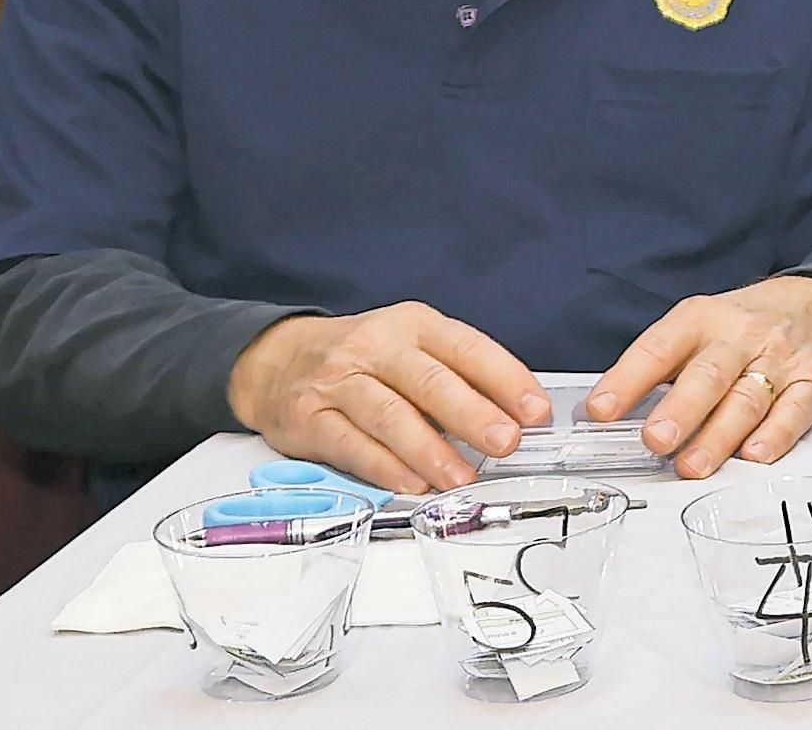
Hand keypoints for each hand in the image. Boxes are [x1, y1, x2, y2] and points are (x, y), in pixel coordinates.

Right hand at [226, 303, 548, 492]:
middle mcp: (377, 347)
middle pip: (430, 382)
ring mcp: (340, 382)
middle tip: (506, 443)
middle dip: (472, 415)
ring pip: (391, 416)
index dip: (505, 380)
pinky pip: (352, 445)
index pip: (468, 348)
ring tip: (462, 478)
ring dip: (431, 451)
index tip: (535, 410)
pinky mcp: (310, 419)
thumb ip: (456, 376)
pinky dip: (385, 469)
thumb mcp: (412, 347)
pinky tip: (412, 485)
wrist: (277, 360)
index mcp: (415, 325)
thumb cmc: (363, 358)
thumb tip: (512, 417)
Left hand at [586, 274, 811, 477]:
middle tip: (655, 440)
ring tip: (691, 466)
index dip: (628, 380)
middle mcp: (741, 336)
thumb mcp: (700, 327)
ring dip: (718, 436)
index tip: (600, 410)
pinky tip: (755, 454)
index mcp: (701, 319)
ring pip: (747, 399)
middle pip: (708, 375)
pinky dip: (776, 434)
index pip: (659, 348)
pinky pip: (795, 409)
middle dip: (680, 409)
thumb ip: (661, 368)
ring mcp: (780, 358)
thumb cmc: (746, 326)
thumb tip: (606, 416)